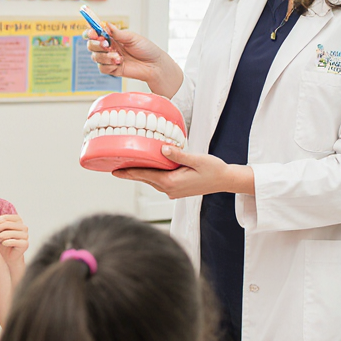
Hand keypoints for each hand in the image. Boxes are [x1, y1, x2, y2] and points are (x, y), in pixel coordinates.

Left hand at [0, 203, 27, 265]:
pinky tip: (3, 244)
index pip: (5, 217)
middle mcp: (23, 226)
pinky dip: (7, 242)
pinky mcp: (25, 244)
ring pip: (11, 232)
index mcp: (17, 220)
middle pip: (8, 224)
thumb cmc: (0, 243)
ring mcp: (25, 235)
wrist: (7, 258)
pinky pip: (15, 241)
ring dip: (1, 236)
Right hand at [84, 23, 167, 82]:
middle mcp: (108, 47)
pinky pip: (102, 68)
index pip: (95, 33)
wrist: (154, 65)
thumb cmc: (146, 49)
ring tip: (119, 57)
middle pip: (91, 45)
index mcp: (112, 37)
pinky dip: (109, 65)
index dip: (90, 32)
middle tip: (106, 45)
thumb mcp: (132, 38)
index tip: (93, 32)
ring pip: (95, 57)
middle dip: (96, 44)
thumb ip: (118, 33)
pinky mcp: (112, 69)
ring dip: (105, 56)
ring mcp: (109, 59)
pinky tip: (120, 63)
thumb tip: (105, 24)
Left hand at [112, 146, 253, 199]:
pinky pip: (159, 181)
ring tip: (126, 165)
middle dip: (130, 172)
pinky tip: (147, 167)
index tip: (114, 171)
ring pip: (152, 180)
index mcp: (172, 182)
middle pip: (145, 179)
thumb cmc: (214, 170)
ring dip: (140, 173)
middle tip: (114, 165)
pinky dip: (151, 175)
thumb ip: (178, 155)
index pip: (145, 176)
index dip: (128, 173)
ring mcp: (173, 191)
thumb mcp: (197, 159)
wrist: (225, 181)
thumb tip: (161, 148)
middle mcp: (169, 189)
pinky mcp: (176, 189)